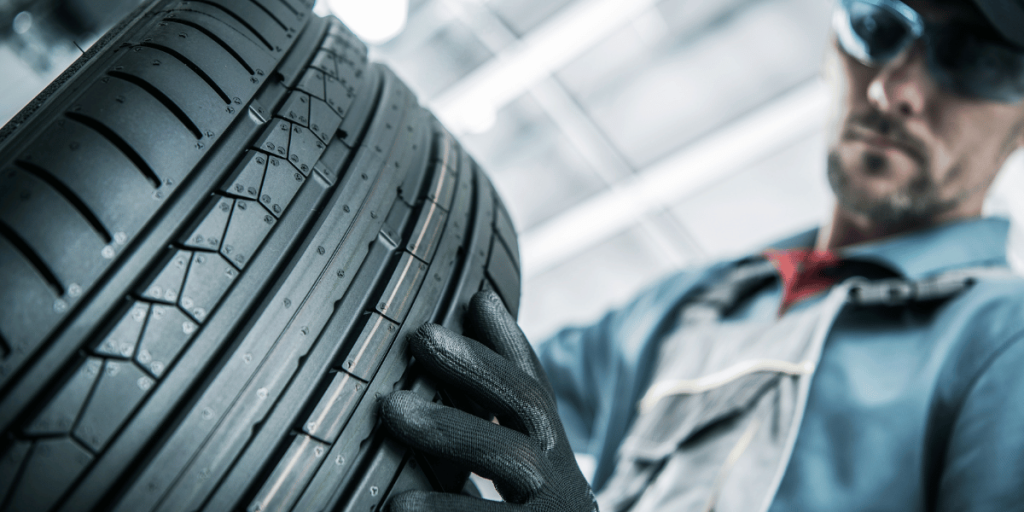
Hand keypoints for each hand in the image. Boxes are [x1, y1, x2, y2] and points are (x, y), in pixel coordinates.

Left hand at [379, 290, 597, 510]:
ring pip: (512, 456)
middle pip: (530, 405)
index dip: (512, 342)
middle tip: (422, 336)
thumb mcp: (514, 490)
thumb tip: (417, 401)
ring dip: (451, 426)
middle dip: (477, 365)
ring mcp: (554, 511)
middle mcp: (563, 479)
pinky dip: (442, 508)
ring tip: (393, 409)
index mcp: (554, 460)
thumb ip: (482, 452)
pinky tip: (398, 503)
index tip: (479, 299)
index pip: (536, 389)